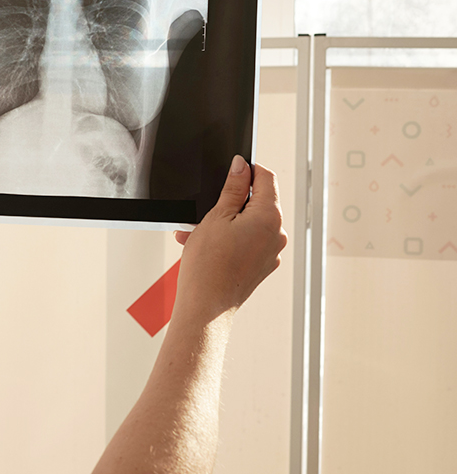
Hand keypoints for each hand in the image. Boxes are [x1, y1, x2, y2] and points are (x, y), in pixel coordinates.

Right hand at [171, 156, 286, 321]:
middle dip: (230, 201)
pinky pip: (247, 242)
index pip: (266, 178)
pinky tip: (205, 246)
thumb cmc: (209, 265)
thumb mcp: (216, 216)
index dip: (248, 169)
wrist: (206, 306)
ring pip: (248, 223)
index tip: (232, 169)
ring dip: (224, 222)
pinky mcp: (261, 266)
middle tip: (205, 209)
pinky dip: (228, 238)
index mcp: (269, 217)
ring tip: (197, 232)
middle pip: (257, 202)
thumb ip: (232, 188)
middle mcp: (277, 234)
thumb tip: (241, 167)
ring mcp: (271, 252)